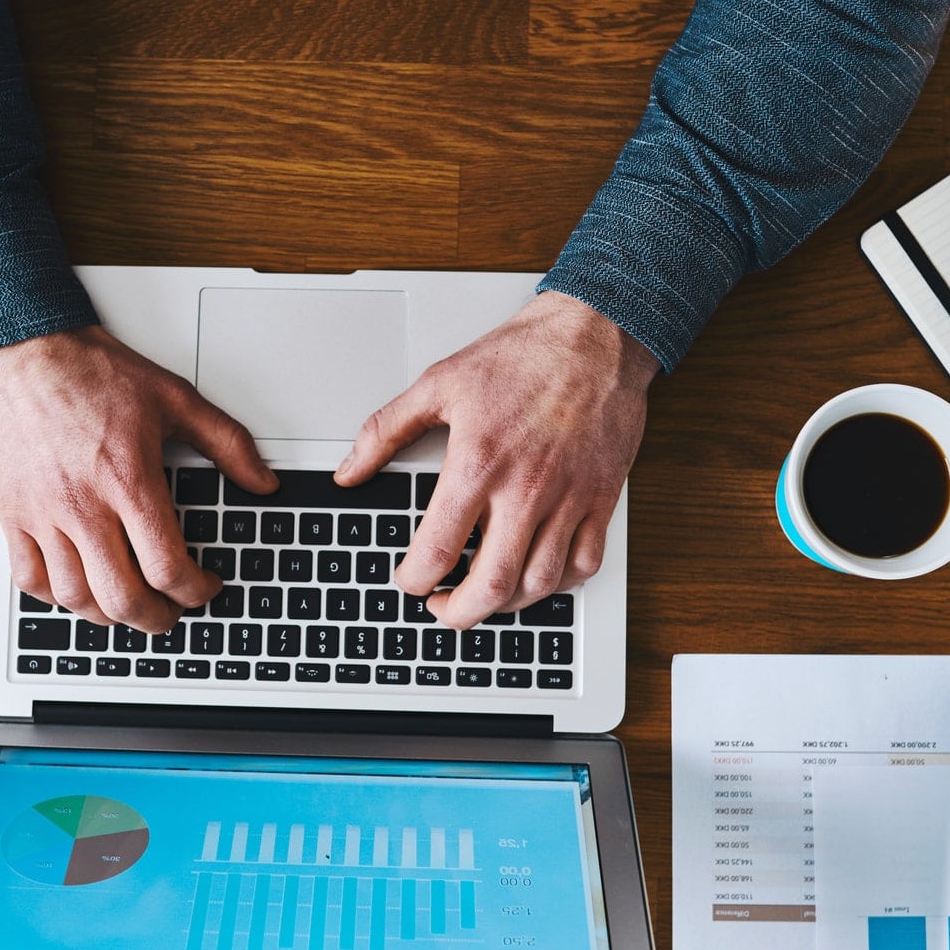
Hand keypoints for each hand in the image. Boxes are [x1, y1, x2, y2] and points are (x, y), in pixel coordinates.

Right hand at [0, 327, 276, 632]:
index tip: (204, 585)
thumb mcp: (174, 397)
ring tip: (129, 603)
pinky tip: (77, 588)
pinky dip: (56, 597)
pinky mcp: (12, 513)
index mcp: (128, 480)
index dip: (195, 591)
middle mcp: (83, 504)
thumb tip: (263, 482)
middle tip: (170, 611)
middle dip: (156, 618)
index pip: (167, 567)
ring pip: (74, 598)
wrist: (23, 350)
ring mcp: (42, 513)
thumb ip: (227, 442)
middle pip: (121, 597)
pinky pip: (29, 579)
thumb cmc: (92, 371)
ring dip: (109, 614)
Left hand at [335, 292, 658, 629]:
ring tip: (483, 596)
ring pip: (539, 585)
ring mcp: (568, 499)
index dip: (413, 581)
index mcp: (478, 463)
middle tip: (441, 607)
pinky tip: (537, 577)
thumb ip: (385, 431)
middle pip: (491, 585)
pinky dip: (559, 585)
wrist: (596, 336)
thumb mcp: (440, 382)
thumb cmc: (522, 355)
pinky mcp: (601, 498)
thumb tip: (349, 471)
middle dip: (457, 613)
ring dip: (505, 605)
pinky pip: (584, 565)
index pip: (437, 551)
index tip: (408, 580)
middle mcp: (525, 489)